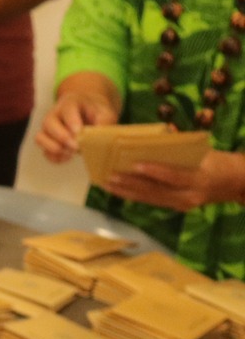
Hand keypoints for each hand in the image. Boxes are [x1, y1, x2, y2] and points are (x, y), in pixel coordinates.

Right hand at [36, 89, 117, 162]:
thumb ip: (104, 121)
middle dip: (61, 137)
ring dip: (53, 148)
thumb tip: (98, 136)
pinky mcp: (47, 140)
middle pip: (48, 123)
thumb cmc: (96, 112)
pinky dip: (53, 157)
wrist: (88, 112)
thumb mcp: (105, 113)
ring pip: (40, 137)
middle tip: (76, 147)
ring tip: (70, 154)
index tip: (79, 133)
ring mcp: (48, 128)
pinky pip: (43, 150)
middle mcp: (54, 114)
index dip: (71, 122)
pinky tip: (67, 158)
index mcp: (70, 103)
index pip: (67, 110)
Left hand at [105, 150, 244, 211]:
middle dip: (131, 184)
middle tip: (110, 176)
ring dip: (127, 192)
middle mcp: (190, 195)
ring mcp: (183, 204)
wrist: (235, 183)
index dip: (155, 171)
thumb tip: (163, 131)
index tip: (135, 164)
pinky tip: (119, 190)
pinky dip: (135, 196)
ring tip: (108, 184)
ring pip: (151, 199)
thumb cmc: (218, 162)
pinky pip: (153, 202)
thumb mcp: (205, 151)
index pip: (174, 176)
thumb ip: (183, 144)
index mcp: (200, 179)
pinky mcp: (177, 207)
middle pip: (156, 191)